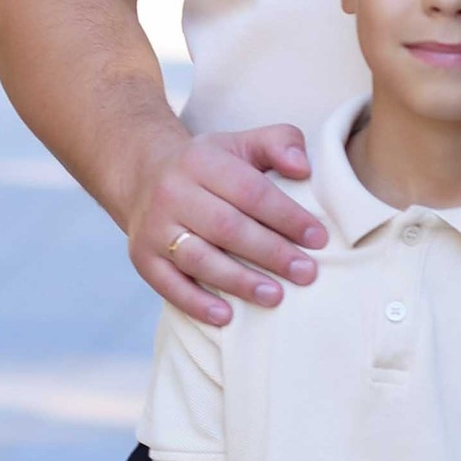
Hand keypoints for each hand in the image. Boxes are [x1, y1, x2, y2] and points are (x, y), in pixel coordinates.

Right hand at [131, 124, 326, 324]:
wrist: (143, 176)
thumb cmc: (210, 166)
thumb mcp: (242, 144)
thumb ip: (279, 142)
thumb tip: (302, 167)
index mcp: (201, 161)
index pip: (250, 191)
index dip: (287, 216)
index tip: (319, 238)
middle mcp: (172, 193)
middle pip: (226, 227)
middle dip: (271, 252)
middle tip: (306, 273)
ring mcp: (153, 227)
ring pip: (198, 258)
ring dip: (238, 281)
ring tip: (275, 296)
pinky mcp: (142, 257)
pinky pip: (168, 284)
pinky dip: (196, 303)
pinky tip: (226, 317)